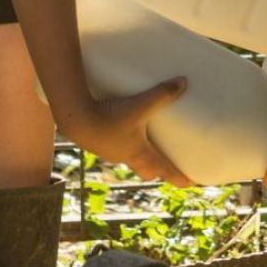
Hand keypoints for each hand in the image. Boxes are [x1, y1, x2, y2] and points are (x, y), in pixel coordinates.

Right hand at [60, 78, 194, 186]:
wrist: (75, 120)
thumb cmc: (109, 117)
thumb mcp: (139, 105)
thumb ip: (161, 94)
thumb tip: (183, 83)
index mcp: (139, 152)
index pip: (164, 169)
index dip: (178, 176)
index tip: (191, 184)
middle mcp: (126, 156)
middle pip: (147, 170)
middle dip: (159, 171)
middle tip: (168, 170)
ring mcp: (110, 152)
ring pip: (130, 160)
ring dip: (141, 159)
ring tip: (147, 150)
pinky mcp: (98, 144)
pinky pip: (116, 150)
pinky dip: (124, 148)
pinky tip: (121, 137)